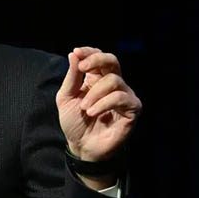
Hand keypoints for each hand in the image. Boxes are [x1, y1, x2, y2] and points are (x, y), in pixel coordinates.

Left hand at [56, 47, 141, 161]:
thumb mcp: (66, 98)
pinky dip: (104, 103)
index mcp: (96, 79)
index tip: (77, 52)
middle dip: (97, 60)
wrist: (81, 146)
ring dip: (95, 93)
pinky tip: (93, 112)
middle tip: (83, 68)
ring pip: (114, 80)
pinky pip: (121, 97)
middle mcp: (113, 84)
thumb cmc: (74, 122)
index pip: (99, 57)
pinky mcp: (132, 109)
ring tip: (85, 108)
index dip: (90, 52)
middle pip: (113, 60)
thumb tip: (74, 54)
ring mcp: (124, 96)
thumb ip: (72, 77)